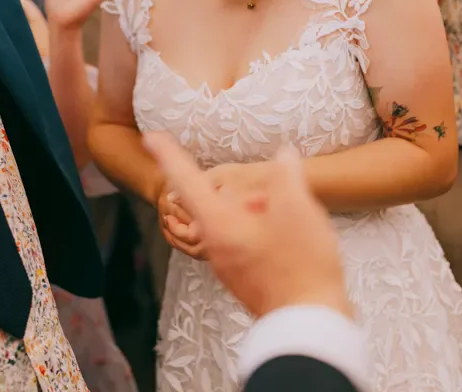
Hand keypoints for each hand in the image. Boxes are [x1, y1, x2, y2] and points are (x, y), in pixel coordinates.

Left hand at [143, 132, 350, 318]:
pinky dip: (265, 231)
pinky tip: (292, 237)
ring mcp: (229, 266)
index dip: (169, 156)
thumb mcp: (297, 207)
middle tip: (271, 194)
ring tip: (290, 217)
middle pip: (218, 203)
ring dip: (258, 212)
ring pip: (236, 224)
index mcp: (218, 224)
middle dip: (244, 191)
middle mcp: (216, 246)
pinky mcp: (245, 278)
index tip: (151, 138)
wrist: (310, 323)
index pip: (187, 181)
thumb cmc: (301, 264)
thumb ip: (285, 175)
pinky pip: (248, 242)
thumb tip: (283, 156)